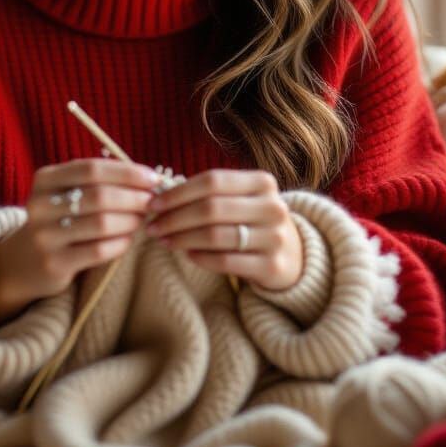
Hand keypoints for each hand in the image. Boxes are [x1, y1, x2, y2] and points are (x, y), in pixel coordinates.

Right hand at [0, 158, 161, 317]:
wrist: (24, 261)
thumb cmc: (59, 219)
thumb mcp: (67, 194)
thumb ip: (99, 182)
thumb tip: (148, 179)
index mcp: (45, 179)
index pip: (92, 169)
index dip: (127, 172)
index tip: (153, 178)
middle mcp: (40, 205)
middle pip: (99, 196)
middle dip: (134, 197)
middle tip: (152, 202)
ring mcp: (44, 236)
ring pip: (101, 223)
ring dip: (130, 220)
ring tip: (142, 220)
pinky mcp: (54, 263)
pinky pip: (98, 250)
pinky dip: (120, 243)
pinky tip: (128, 239)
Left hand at [143, 168, 303, 289]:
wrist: (293, 255)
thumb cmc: (252, 221)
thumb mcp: (240, 199)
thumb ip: (209, 193)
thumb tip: (159, 195)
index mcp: (262, 182)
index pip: (212, 180)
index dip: (178, 192)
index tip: (153, 203)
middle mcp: (272, 206)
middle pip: (211, 208)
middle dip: (175, 218)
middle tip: (152, 226)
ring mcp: (275, 236)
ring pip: (216, 236)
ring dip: (182, 239)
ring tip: (164, 241)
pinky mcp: (272, 265)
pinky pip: (226, 261)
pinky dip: (201, 257)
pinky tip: (187, 254)